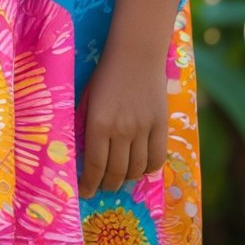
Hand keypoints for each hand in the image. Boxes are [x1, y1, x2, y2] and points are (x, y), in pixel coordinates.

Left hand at [77, 43, 168, 198]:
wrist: (135, 52)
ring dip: (127, 178)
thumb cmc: (106, 73)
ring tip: (120, 176)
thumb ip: (87, 126)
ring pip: (137, 169)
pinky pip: (157, 158)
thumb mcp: (88, 99)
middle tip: (102, 186)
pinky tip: (141, 167)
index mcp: (99, 123)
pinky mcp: (160, 124)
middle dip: (107, 184)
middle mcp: (122, 130)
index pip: (95, 166)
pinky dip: (148, 169)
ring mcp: (143, 128)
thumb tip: (85, 155)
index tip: (85, 191)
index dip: (89, 184)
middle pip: (116, 172)